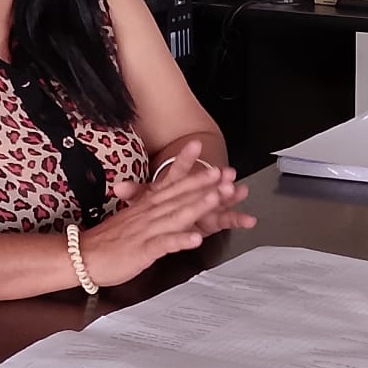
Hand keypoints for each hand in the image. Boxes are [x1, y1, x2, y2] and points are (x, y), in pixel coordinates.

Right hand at [76, 167, 238, 287]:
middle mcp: (148, 213)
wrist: (81, 256)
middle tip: (224, 172)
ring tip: (217, 197)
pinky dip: (180, 240)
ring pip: (176, 215)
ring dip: (198, 205)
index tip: (199, 146)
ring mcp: (146, 230)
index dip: (186, 164)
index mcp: (146, 205)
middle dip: (203, 183)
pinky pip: (165, 244)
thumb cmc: (107, 240)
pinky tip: (196, 238)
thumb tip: (162, 198)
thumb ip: (148, 207)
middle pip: (179, 194)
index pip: (169, 180)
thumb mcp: (132, 218)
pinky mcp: (143, 250)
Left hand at [132, 139, 256, 236]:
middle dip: (214, 179)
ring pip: (220, 201)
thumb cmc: (159, 209)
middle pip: (204, 185)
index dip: (185, 158)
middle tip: (223, 172)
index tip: (194, 144)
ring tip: (238, 190)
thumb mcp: (145, 202)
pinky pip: (226, 221)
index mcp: (176, 186)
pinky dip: (237, 220)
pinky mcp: (214, 221)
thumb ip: (135, 194)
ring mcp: (206, 207)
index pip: (179, 171)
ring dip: (229, 196)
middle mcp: (194, 194)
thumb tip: (119, 188)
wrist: (168, 222)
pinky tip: (248, 220)